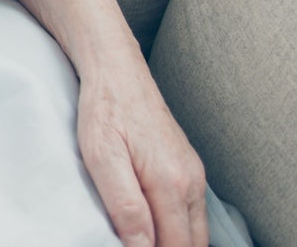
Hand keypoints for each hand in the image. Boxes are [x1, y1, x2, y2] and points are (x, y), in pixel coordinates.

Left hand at [77, 64, 206, 246]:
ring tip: (140, 236)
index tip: (127, 246)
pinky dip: (177, 226)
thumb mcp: (102, 156)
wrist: (116, 68)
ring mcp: (193, 174)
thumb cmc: (104, 108)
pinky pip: (191, 212)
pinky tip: (153, 223)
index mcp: (171, 183)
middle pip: (191, 244)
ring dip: (174, 242)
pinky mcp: (188, 166)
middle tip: (132, 242)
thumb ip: (125, 205)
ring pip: (195, 231)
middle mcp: (191, 181)